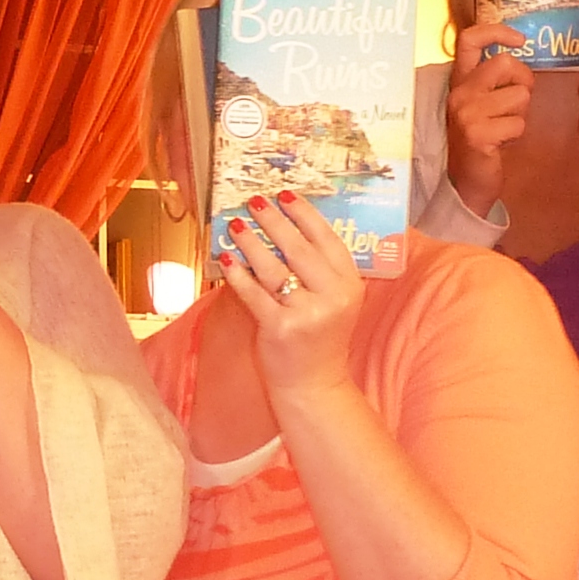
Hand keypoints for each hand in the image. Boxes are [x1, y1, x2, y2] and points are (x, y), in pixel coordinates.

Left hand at [218, 191, 362, 398]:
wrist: (314, 384)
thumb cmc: (320, 337)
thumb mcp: (334, 301)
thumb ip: (321, 270)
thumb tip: (286, 227)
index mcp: (350, 284)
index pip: (326, 238)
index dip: (304, 213)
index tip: (285, 195)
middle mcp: (333, 297)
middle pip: (298, 248)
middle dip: (274, 220)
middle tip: (255, 202)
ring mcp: (306, 314)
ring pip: (273, 268)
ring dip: (251, 242)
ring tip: (237, 224)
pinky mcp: (279, 329)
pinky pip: (254, 294)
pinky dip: (238, 274)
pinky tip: (228, 259)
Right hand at [443, 22, 534, 212]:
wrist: (466, 183)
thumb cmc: (481, 141)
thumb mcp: (481, 104)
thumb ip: (493, 80)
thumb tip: (519, 55)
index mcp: (460, 81)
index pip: (470, 39)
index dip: (496, 31)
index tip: (519, 40)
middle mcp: (459, 93)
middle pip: (506, 63)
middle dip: (523, 82)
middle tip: (516, 104)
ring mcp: (466, 113)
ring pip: (519, 96)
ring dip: (521, 114)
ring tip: (505, 128)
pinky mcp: (477, 134)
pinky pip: (518, 123)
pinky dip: (518, 135)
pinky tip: (502, 144)